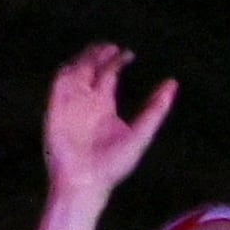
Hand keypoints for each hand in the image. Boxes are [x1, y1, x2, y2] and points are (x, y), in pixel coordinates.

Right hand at [42, 44, 177, 198]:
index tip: (128, 53)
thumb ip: (156, 108)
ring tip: (96, 51)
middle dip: (98, 54)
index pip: (108, 75)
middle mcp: (86, 103)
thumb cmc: (114, 164)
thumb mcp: (141, 133)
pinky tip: (77, 66)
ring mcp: (70, 107)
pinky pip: (58, 88)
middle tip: (110, 46)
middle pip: (89, 69)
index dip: (117, 60)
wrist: (87, 182)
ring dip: (82, 60)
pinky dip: (65, 74)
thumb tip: (173, 82)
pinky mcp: (55, 113)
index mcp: (104, 107)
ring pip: (73, 73)